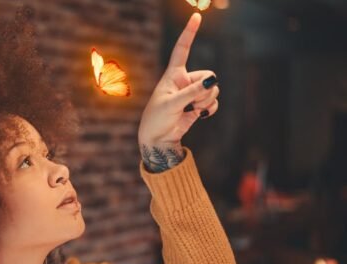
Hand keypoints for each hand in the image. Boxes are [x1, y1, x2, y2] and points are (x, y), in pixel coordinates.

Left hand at [137, 13, 218, 147]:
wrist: (158, 139)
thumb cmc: (157, 119)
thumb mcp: (172, 103)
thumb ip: (193, 92)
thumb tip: (213, 81)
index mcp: (173, 75)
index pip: (182, 49)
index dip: (189, 33)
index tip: (196, 16)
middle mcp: (185, 81)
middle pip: (209, 75)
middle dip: (205, 89)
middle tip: (192, 103)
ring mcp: (192, 93)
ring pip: (213, 88)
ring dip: (206, 101)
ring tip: (191, 110)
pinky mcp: (198, 106)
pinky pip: (214, 102)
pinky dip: (210, 109)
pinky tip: (199, 115)